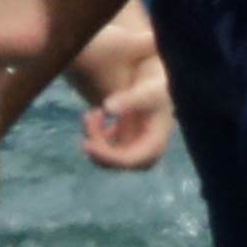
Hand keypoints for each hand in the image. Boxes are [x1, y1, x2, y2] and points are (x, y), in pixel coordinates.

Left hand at [81, 54, 174, 168]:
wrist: (160, 83)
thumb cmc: (159, 88)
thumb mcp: (147, 92)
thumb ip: (129, 100)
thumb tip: (107, 107)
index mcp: (154, 145)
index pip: (129, 160)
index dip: (106, 156)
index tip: (86, 143)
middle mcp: (145, 151)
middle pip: (116, 162)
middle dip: (98, 146)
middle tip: (89, 120)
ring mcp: (134, 146)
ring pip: (108, 155)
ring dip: (95, 138)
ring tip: (92, 113)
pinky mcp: (125, 138)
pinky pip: (106, 145)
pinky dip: (97, 132)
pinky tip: (95, 113)